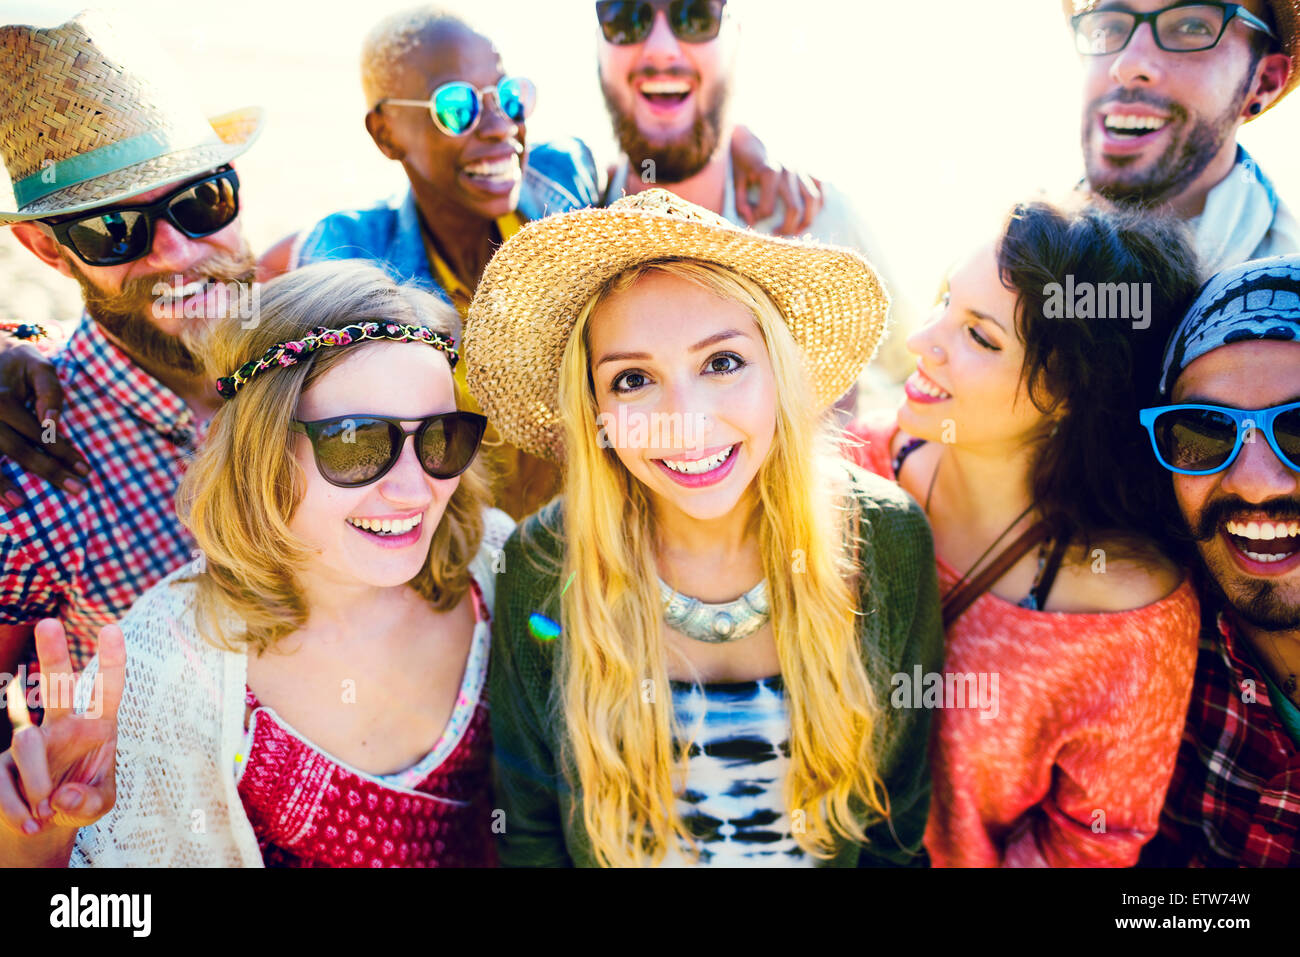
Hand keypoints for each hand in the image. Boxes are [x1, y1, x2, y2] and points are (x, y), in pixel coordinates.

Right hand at [0, 340, 88, 506]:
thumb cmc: (14, 362)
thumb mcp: (37, 365)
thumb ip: (50, 391)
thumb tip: (51, 422)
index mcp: (3, 400)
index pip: (41, 434)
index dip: (64, 453)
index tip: (85, 470)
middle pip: (17, 451)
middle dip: (48, 472)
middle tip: (76, 490)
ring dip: (2, 485)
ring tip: (22, 504)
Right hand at [0, 619, 123, 837]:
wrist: (47, 821)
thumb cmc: (81, 801)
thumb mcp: (97, 806)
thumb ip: (87, 801)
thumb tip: (60, 795)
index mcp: (97, 727)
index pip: (106, 690)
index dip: (111, 661)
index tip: (111, 628)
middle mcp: (63, 725)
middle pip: (58, 685)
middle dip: (53, 654)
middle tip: (48, 622)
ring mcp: (29, 741)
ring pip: (25, 743)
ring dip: (36, 783)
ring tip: (46, 814)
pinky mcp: (3, 763)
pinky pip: (5, 782)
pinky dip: (18, 809)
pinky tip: (32, 824)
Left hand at [729, 125, 823, 235]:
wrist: (753, 128)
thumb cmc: (742, 155)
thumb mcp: (735, 176)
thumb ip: (741, 200)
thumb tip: (751, 221)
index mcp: (769, 170)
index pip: (767, 208)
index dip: (758, 219)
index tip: (752, 221)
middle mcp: (789, 168)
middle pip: (795, 209)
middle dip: (786, 228)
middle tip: (776, 236)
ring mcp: (802, 166)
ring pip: (813, 200)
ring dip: (807, 220)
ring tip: (796, 231)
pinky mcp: (809, 164)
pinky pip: (820, 188)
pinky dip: (818, 204)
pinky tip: (808, 214)